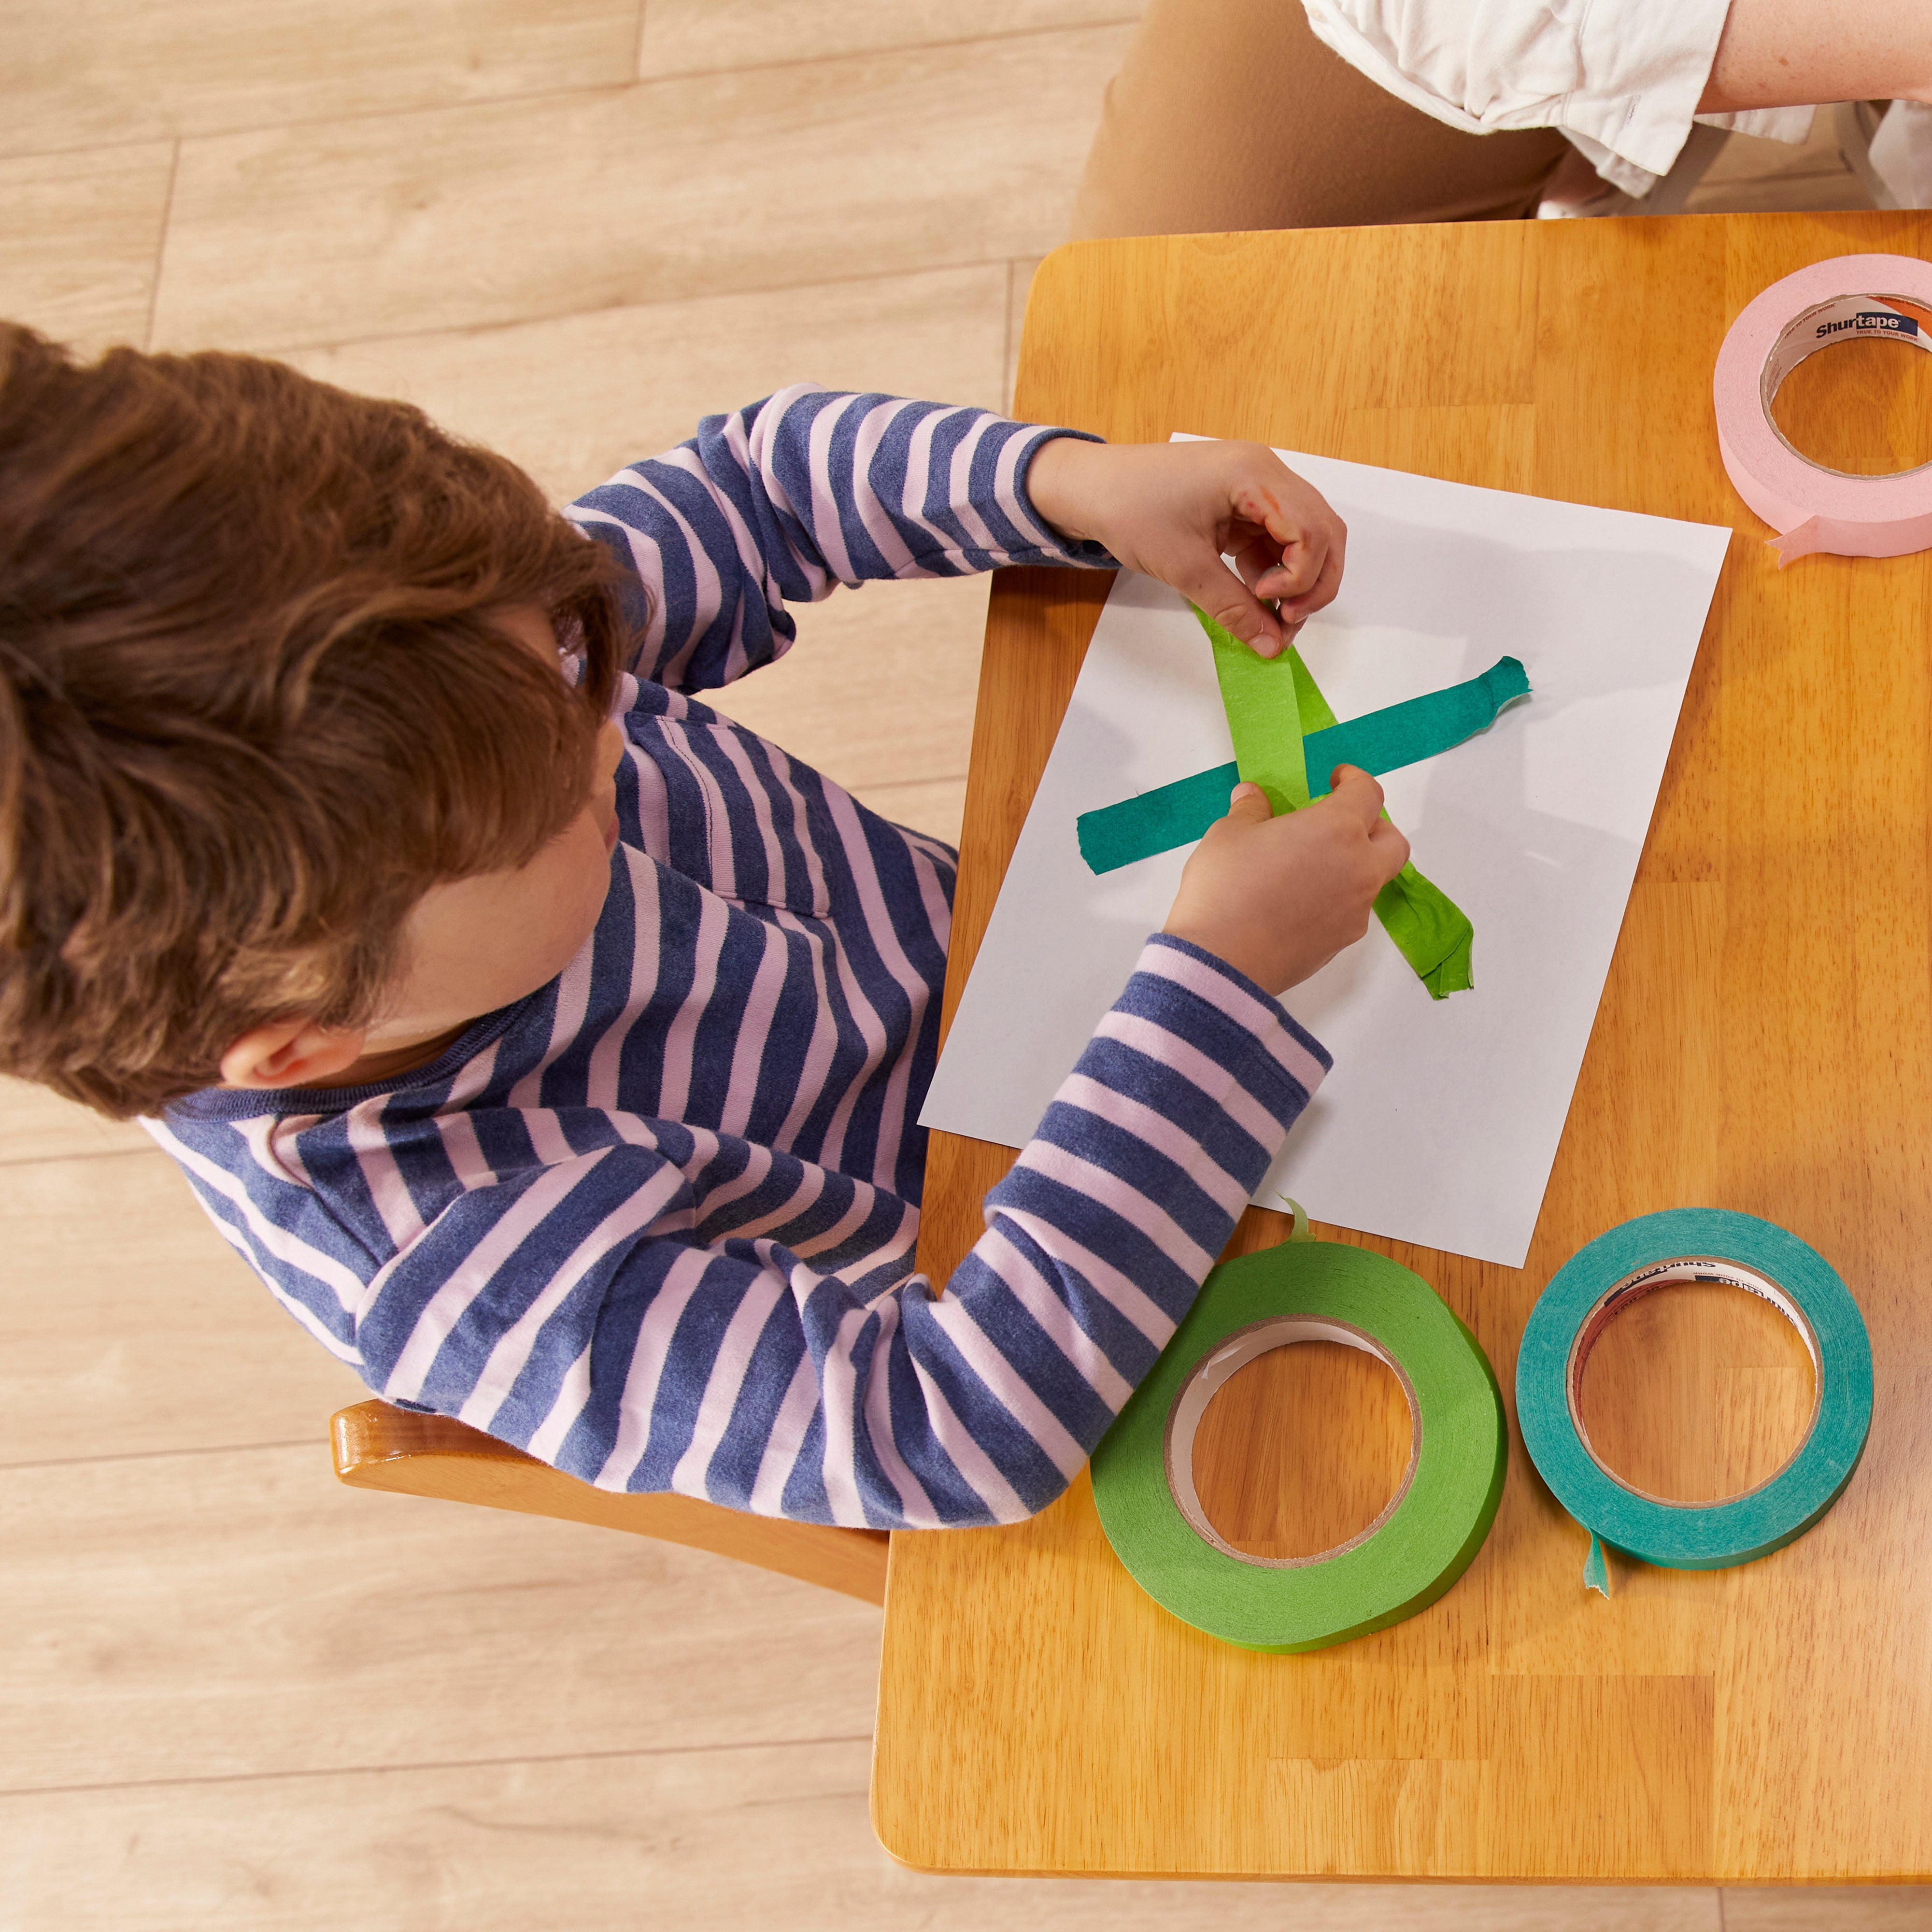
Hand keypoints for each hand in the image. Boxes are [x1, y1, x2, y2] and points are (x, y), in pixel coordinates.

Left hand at [1026, 437, 1345, 657]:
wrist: (1092, 488)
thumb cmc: (1129, 510)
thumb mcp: (1183, 567)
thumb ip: (1233, 608)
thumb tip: (1270, 645)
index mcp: (1253, 474)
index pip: (1312, 529)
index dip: (1300, 576)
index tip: (1266, 601)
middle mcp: (1265, 471)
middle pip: (1323, 530)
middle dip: (1313, 581)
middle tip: (1287, 621)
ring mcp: (1256, 485)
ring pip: (1306, 536)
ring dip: (1297, 579)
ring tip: (1272, 616)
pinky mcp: (1244, 502)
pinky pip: (1277, 538)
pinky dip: (1274, 571)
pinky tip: (1255, 595)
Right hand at [1161, 768, 1409, 995]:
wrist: (1222, 961)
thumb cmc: (1225, 887)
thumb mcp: (1229, 835)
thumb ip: (1250, 810)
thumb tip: (1252, 796)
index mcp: (1337, 829)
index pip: (1367, 793)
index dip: (1354, 780)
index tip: (1336, 779)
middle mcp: (1359, 868)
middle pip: (1392, 841)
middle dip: (1373, 827)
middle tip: (1340, 826)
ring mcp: (1355, 910)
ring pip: (1372, 881)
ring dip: (1352, 867)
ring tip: (1309, 870)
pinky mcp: (1341, 942)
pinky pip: (1350, 912)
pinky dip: (1335, 901)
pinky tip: (1298, 906)